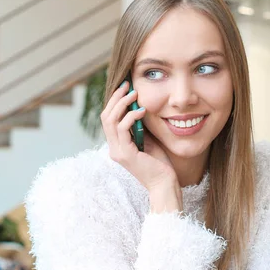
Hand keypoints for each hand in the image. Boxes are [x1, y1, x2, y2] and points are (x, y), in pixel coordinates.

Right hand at [101, 80, 181, 212]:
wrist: (164, 184)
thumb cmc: (160, 163)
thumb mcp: (148, 140)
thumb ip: (140, 127)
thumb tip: (139, 107)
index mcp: (117, 145)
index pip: (109, 118)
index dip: (115, 101)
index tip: (126, 88)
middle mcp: (113, 148)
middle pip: (106, 116)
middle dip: (116, 98)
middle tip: (127, 84)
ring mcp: (117, 152)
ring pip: (111, 120)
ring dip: (122, 104)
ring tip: (135, 94)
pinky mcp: (126, 154)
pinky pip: (122, 129)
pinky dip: (131, 116)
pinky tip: (142, 110)